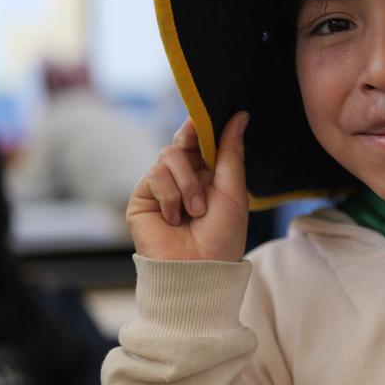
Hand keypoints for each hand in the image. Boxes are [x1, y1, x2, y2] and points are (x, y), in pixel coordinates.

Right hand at [126, 112, 250, 261]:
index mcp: (207, 173)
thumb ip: (231, 151)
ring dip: (187, 183)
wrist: (199, 269)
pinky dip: (171, 195)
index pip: (199, 138)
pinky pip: (155, 175)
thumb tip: (241, 115)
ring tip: (196, 211)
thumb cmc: (222, 235)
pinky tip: (175, 218)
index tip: (207, 117)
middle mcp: (183, 177)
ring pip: (169, 155)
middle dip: (195, 152)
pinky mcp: (143, 197)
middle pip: (182, 141)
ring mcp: (162, 187)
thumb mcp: (233, 190)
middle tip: (205, 169)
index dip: (201, 125)